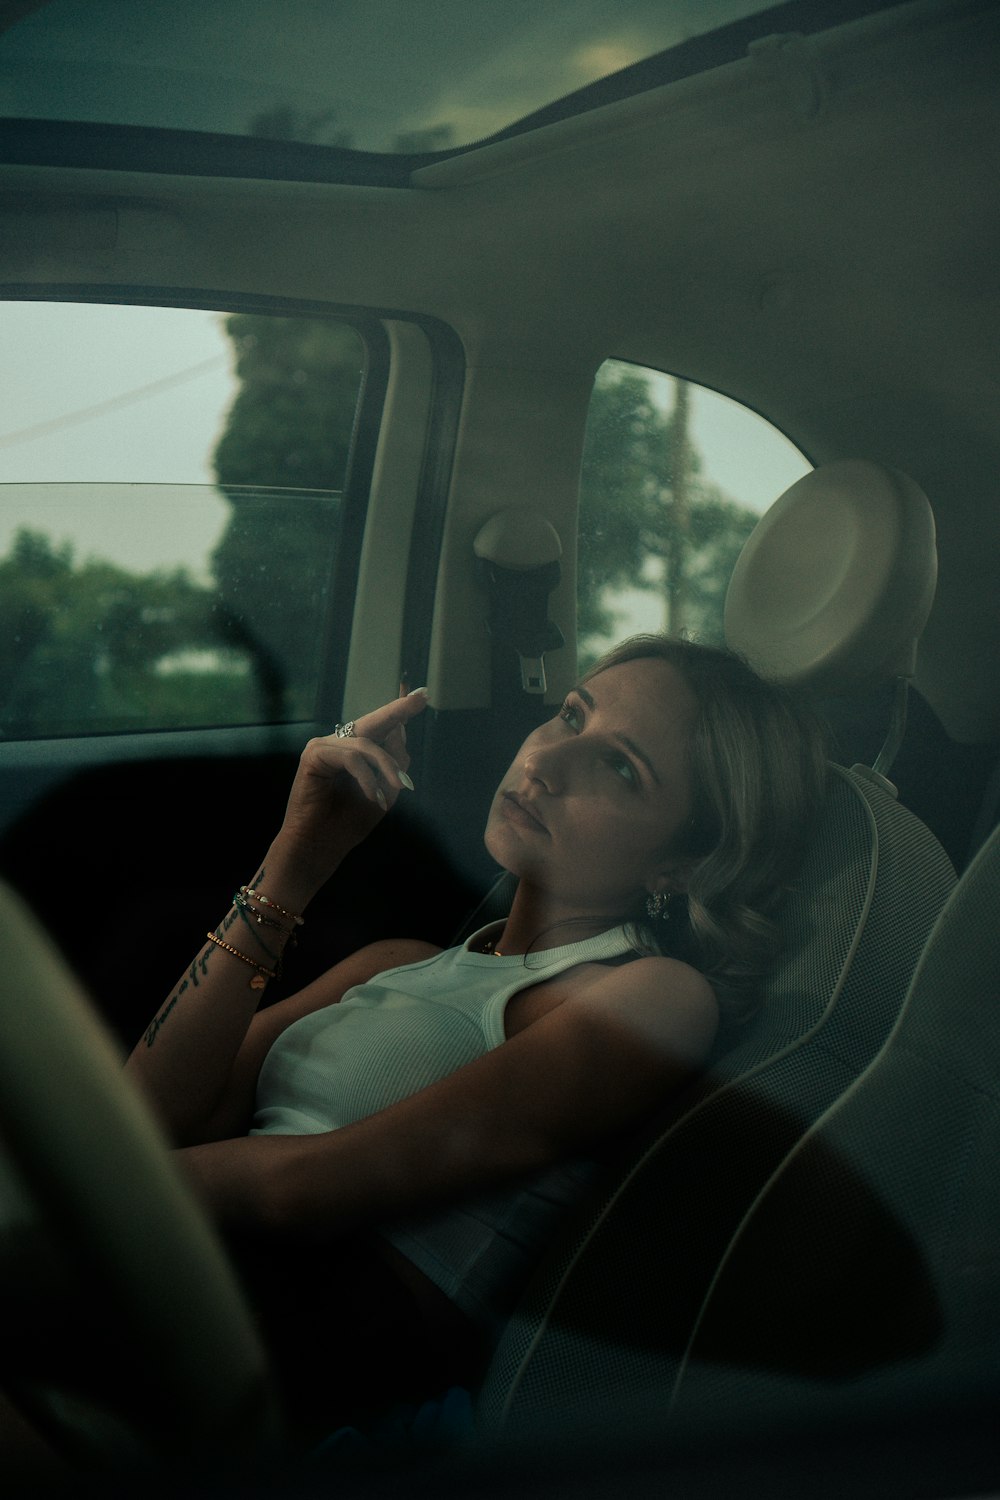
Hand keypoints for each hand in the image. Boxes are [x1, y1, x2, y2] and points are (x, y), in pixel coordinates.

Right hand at [274, 690, 428, 891]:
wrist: (320, 847)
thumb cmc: (348, 823)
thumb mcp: (384, 792)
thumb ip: (394, 764)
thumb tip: (402, 732)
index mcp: (354, 752)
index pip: (381, 728)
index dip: (400, 712)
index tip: (422, 695)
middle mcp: (338, 744)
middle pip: (374, 722)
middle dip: (399, 710)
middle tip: (421, 697)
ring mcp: (324, 746)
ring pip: (368, 745)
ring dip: (387, 768)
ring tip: (398, 789)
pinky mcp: (313, 754)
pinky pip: (352, 757)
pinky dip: (368, 778)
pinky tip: (374, 797)